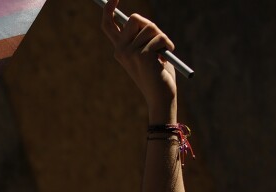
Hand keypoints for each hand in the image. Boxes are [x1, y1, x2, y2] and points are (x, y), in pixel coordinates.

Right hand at [100, 0, 177, 118]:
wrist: (161, 98)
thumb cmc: (158, 75)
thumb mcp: (147, 51)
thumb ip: (142, 36)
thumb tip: (138, 19)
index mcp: (119, 49)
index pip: (108, 25)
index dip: (109, 9)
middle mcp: (120, 50)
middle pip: (134, 18)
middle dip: (150, 24)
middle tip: (158, 41)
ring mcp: (130, 52)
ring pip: (150, 27)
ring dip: (162, 38)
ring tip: (163, 54)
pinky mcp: (142, 55)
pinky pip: (159, 37)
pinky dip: (167, 45)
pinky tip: (165, 59)